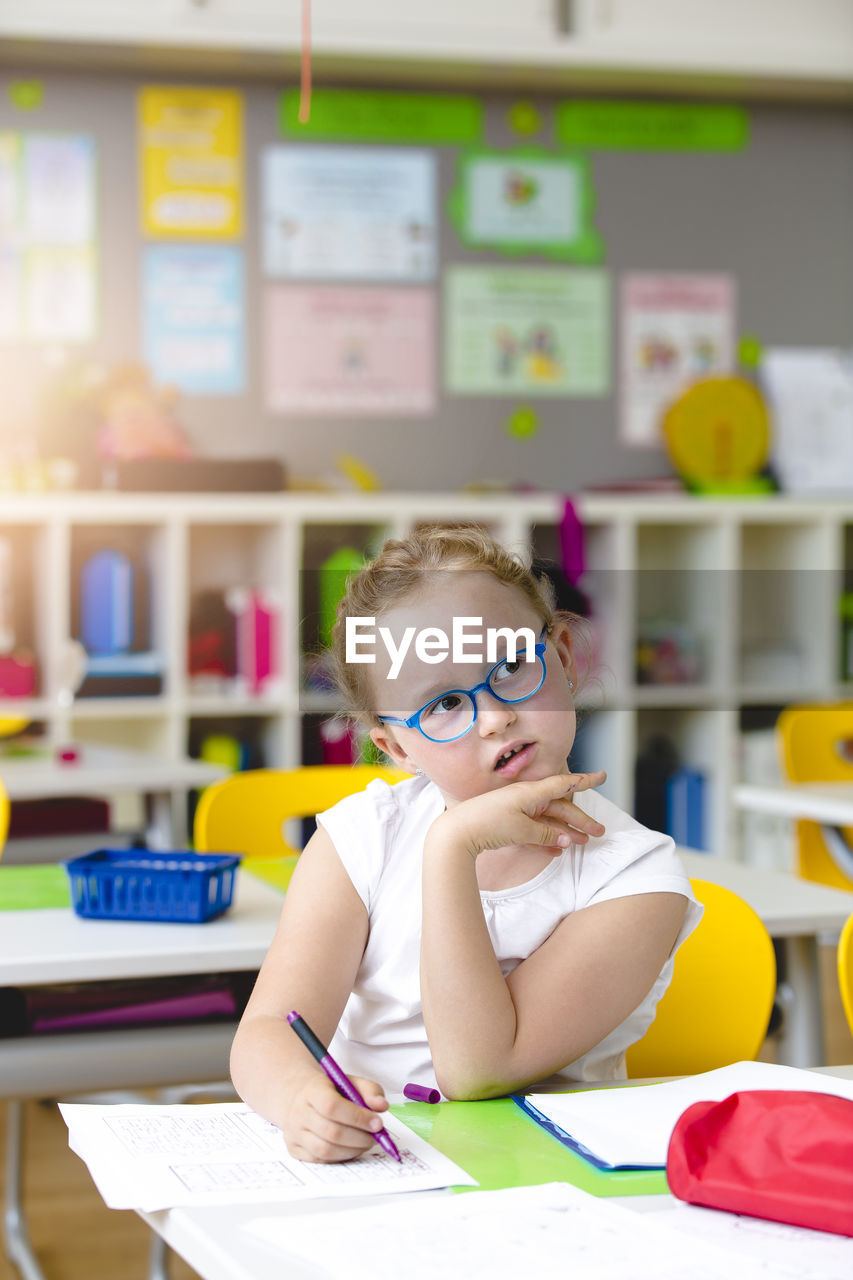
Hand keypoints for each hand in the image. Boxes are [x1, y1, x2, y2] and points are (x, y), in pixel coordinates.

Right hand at [280, 1071, 390, 1162]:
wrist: (299, 1095)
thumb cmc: (329, 1090)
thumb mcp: (349, 1082)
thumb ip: (369, 1090)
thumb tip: (382, 1106)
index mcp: (312, 1090)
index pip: (332, 1106)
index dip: (357, 1117)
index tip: (377, 1123)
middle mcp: (299, 1112)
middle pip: (331, 1132)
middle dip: (359, 1138)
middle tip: (376, 1136)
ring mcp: (294, 1133)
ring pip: (325, 1150)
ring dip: (352, 1150)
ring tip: (365, 1143)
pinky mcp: (295, 1149)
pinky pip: (320, 1160)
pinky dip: (340, 1157)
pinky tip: (351, 1148)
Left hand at [428, 771, 606, 861]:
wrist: (456, 834)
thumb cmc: (488, 823)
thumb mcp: (522, 829)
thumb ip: (546, 833)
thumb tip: (565, 838)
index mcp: (530, 793)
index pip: (564, 784)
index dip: (585, 781)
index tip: (603, 776)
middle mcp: (525, 800)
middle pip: (560, 807)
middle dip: (581, 820)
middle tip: (599, 832)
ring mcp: (516, 813)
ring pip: (548, 821)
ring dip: (565, 832)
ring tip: (582, 843)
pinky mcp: (508, 827)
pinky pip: (533, 833)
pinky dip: (546, 841)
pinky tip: (557, 851)